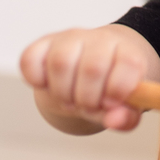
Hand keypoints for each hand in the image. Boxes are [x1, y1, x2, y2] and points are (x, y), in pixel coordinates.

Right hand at [20, 27, 159, 131]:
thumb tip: (114, 121)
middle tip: (86, 106)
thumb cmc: (110, 88)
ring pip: (61, 61)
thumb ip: (127, 117)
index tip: (110, 103)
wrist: (91, 71)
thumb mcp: (126, 106)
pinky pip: (30, 59)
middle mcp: (100, 39)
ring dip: (62, 92)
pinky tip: (47, 86)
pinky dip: (35, 79)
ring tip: (69, 100)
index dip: (118, 89)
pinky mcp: (44, 44)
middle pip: (92, 67)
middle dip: (87, 99)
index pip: (129, 62)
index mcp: (128, 52)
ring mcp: (71, 39)